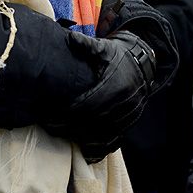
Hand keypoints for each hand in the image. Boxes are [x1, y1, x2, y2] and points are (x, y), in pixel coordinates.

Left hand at [45, 29, 158, 161]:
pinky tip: (87, 153)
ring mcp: (128, 116)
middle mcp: (123, 103)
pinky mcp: (129, 124)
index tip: (51, 114)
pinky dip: (101, 149)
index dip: (68, 111)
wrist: (142, 65)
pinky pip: (115, 141)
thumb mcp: (105, 48)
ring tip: (63, 138)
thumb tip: (70, 38)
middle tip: (50, 127)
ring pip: (103, 134)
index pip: (88, 103)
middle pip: (92, 121)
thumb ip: (87, 45)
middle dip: (70, 126)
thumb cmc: (118, 57)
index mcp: (115, 85)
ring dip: (82, 139)